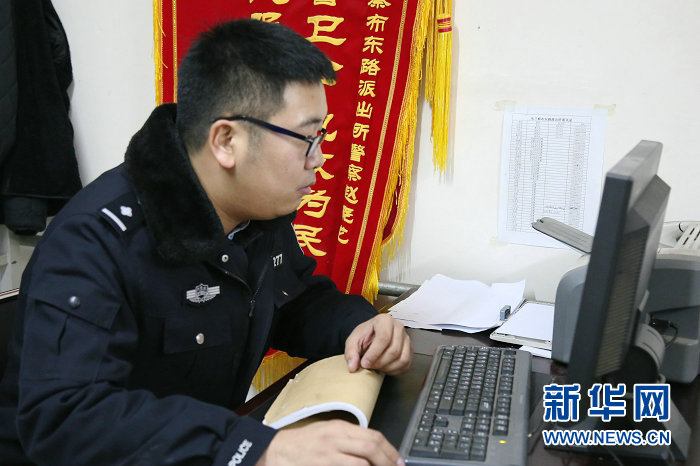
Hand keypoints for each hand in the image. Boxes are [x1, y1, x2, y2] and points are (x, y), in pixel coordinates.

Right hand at [256, 419, 404, 465]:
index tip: (398, 461)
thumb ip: (350, 439)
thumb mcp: (328, 432)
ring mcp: (329, 455)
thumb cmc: (302, 444)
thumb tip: (373, 450)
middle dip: (388, 462)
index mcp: (340, 428)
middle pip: (372, 448)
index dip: (391, 451)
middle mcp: (336, 439)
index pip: (373, 436)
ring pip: (362, 463)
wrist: (276, 452)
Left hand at [344, 314, 411, 375]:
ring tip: (376, 367)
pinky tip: (384, 368)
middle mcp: (398, 327)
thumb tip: (352, 367)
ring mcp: (406, 338)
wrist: (372, 335)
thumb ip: (351, 353)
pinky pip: (406, 364)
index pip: (384, 338)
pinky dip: (395, 370)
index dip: (374, 354)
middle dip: (379, 363)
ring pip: (402, 358)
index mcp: (384, 320)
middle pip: (394, 350)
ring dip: (387, 367)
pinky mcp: (410, 349)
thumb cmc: (364, 336)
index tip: (364, 363)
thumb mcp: (353, 341)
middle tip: (368, 366)